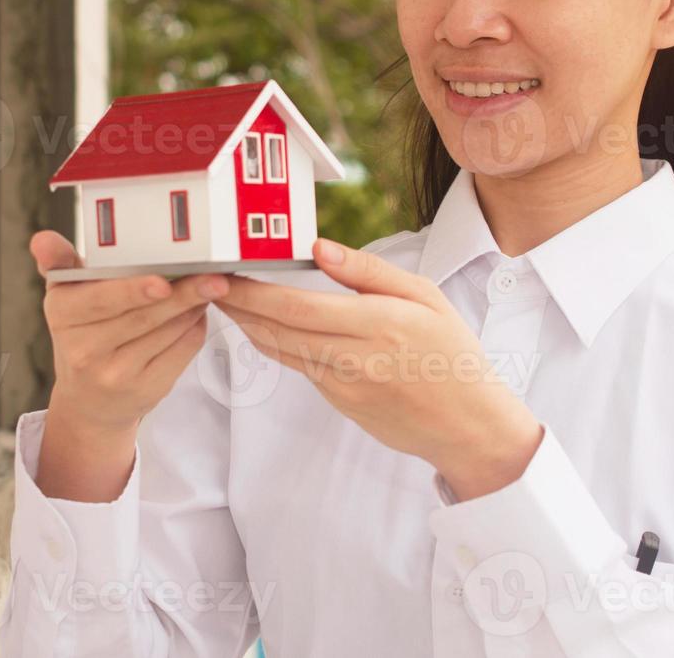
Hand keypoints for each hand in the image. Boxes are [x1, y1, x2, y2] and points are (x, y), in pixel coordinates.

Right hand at [30, 230, 225, 436]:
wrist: (89, 400)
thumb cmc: (83, 331)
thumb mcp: (65, 296)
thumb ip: (59, 262)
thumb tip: (41, 239)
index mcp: (63, 316)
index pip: (100, 300)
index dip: (132, 291)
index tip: (162, 282)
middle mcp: (84, 350)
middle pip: (143, 317)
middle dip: (182, 294)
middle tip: (213, 276)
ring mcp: (116, 375)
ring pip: (168, 332)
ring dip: (194, 307)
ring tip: (210, 285)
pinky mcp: (146, 390)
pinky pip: (181, 353)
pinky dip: (194, 329)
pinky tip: (199, 313)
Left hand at [215, 237, 543, 500]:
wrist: (468, 424)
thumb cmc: (451, 351)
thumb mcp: (424, 297)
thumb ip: (368, 271)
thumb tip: (319, 249)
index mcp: (376, 325)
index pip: (296, 307)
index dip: (252, 292)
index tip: (222, 274)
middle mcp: (353, 358)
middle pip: (276, 330)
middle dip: (236, 306)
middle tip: (205, 282)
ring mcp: (342, 386)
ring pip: (280, 351)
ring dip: (247, 325)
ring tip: (225, 298)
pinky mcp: (339, 403)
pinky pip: (301, 367)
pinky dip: (277, 344)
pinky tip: (265, 324)